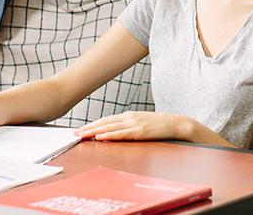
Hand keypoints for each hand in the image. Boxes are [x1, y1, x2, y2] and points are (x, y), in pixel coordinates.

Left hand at [76, 111, 194, 141]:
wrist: (178, 124)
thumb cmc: (161, 126)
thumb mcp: (143, 124)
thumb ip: (130, 128)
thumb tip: (117, 134)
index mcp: (130, 115)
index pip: (107, 120)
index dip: (93, 124)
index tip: (81, 129)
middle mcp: (130, 117)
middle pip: (105, 122)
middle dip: (89, 128)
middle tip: (75, 132)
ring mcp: (135, 123)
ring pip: (110, 127)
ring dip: (94, 131)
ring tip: (82, 135)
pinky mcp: (140, 131)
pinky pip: (121, 134)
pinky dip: (109, 135)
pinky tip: (100, 137)